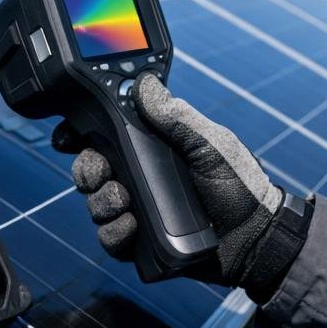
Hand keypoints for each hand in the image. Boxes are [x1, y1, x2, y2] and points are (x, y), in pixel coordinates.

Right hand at [62, 73, 311, 295]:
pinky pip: (109, 239)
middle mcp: (140, 177)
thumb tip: (145, 85)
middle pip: (90, 168)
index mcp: (152, 147)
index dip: (82, 133)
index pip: (106, 135)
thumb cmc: (240, 184)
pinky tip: (132, 226)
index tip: (71, 135)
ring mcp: (138, 210)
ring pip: (94, 204)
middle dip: (87, 169)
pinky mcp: (140, 242)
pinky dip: (114, 232)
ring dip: (102, 201)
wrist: (256, 237)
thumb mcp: (211, 144)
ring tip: (126, 201)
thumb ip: (177, 117)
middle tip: (104, 172)